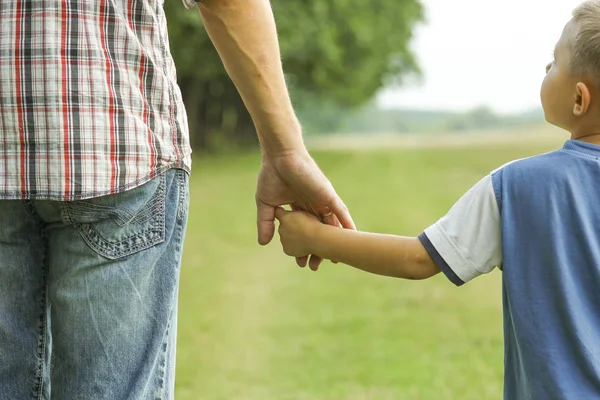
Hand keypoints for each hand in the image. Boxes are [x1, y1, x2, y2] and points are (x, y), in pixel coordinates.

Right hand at [256, 149, 354, 269]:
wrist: (280, 156)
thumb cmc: (272, 175)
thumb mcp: (267, 204)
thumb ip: (267, 222)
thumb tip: (263, 243)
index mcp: (300, 207)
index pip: (304, 231)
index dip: (303, 247)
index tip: (301, 263)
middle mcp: (314, 205)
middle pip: (319, 232)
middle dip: (318, 249)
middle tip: (316, 266)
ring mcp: (322, 200)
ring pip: (331, 225)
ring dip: (334, 241)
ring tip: (336, 259)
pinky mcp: (328, 194)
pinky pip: (340, 211)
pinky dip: (346, 223)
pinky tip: (352, 235)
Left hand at [275, 208, 320, 257]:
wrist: (317, 239)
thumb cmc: (314, 225)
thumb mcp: (306, 212)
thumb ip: (296, 213)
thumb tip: (295, 214)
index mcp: (285, 217)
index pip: (278, 212)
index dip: (282, 213)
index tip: (284, 214)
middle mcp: (281, 228)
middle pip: (283, 226)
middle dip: (290, 228)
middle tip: (302, 228)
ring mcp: (283, 240)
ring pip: (286, 238)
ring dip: (293, 238)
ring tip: (305, 237)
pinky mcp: (287, 250)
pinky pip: (289, 247)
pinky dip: (294, 247)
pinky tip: (303, 244)